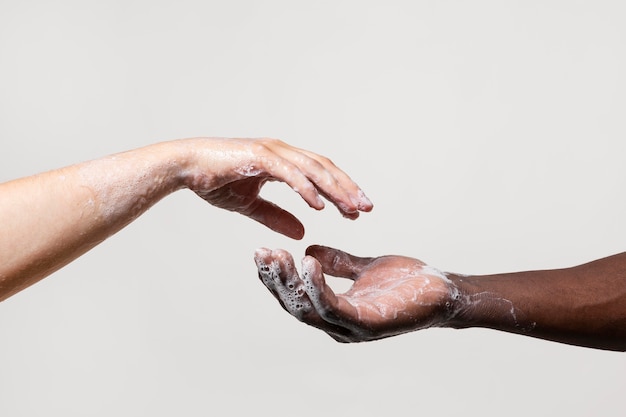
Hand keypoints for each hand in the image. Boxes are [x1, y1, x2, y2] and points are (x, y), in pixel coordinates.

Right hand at [181, 138, 372, 238]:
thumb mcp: (251, 204)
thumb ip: (277, 216)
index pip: (321, 173)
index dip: (341, 191)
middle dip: (348, 188)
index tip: (357, 211)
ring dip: (334, 189)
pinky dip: (306, 188)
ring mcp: (272, 151)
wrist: (185, 167)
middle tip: (367, 209)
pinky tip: (319, 206)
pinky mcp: (259, 157)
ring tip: (351, 209)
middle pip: (325, 169)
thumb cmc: (214, 181)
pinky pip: (289, 174)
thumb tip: (302, 232)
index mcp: (282, 160)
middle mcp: (282, 151)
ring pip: (313, 169)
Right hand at [254, 245, 455, 341]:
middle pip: (295, 306)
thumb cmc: (407, 283)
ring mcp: (351, 329)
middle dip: (275, 280)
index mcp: (336, 313)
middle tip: (261, 253)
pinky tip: (308, 262)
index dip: (277, 278)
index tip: (263, 252)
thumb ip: (338, 263)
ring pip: (308, 308)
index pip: (297, 297)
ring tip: (278, 256)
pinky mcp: (367, 325)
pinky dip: (317, 285)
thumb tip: (308, 249)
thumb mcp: (364, 267)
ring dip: (289, 282)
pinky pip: (333, 306)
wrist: (443, 292)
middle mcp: (338, 326)